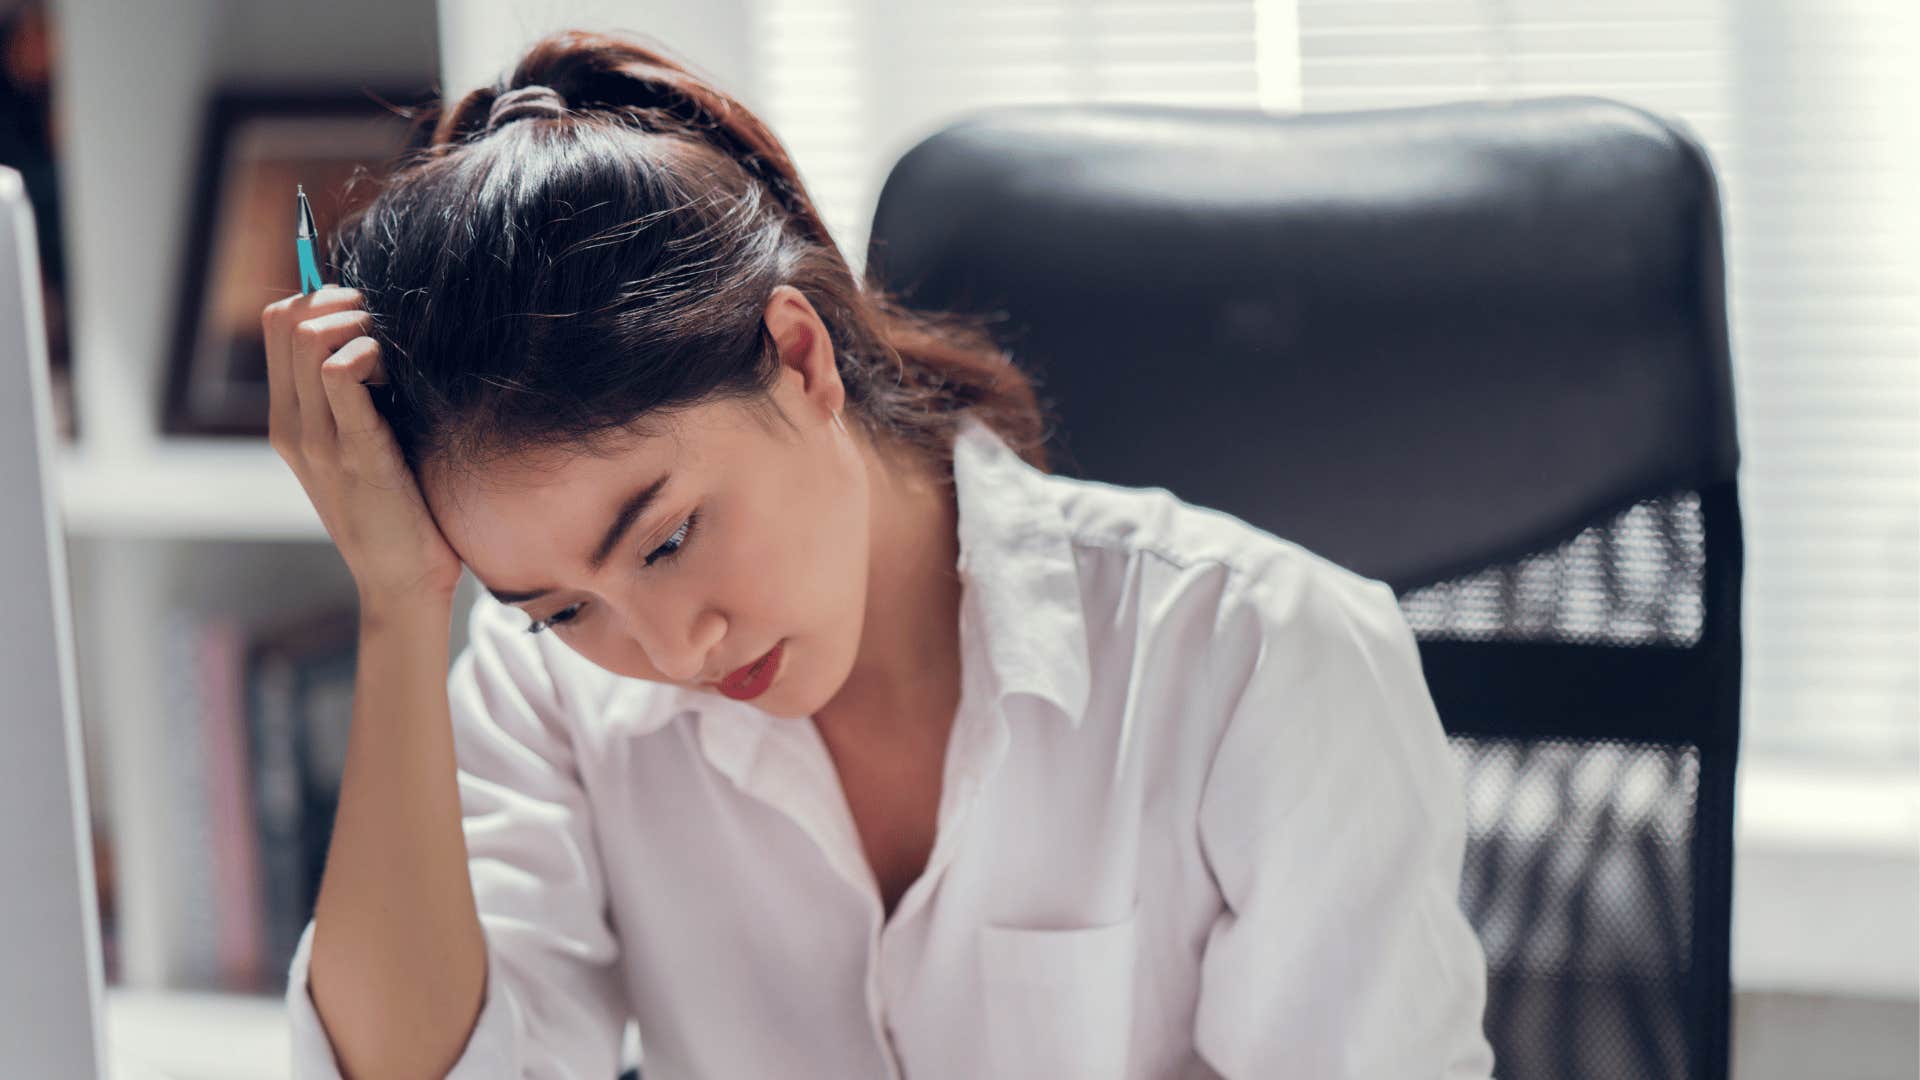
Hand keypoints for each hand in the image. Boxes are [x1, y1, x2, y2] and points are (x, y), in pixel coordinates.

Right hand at [261, 286, 463, 601]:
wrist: (401, 584)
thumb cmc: (398, 513)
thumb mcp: (365, 447)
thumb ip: (358, 403)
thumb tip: (380, 345)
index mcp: (289, 420)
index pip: (278, 322)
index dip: (324, 298)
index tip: (368, 317)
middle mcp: (292, 424)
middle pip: (287, 318)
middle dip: (342, 301)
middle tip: (383, 328)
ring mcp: (317, 439)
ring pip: (308, 336)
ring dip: (358, 325)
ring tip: (390, 356)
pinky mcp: (353, 452)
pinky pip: (338, 374)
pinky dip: (369, 355)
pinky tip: (394, 379)